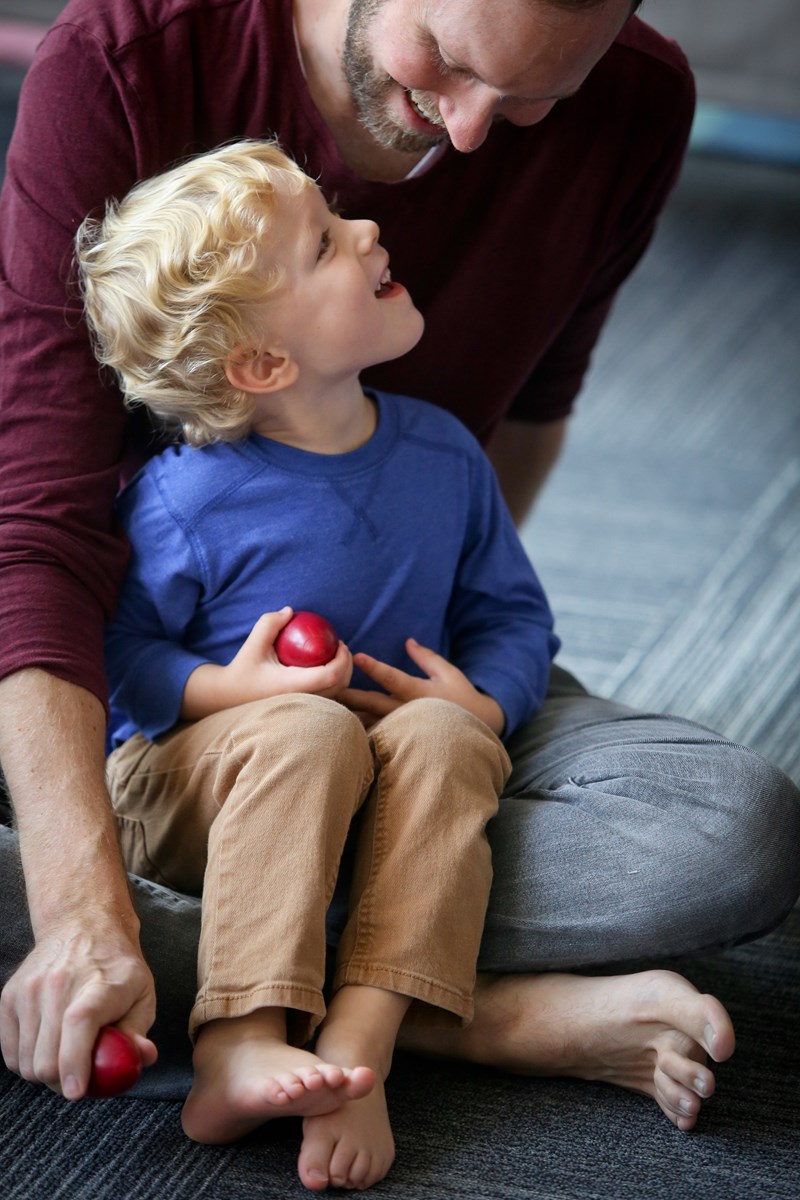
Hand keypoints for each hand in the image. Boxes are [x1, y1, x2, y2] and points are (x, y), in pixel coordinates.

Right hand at [0, 917, 157, 1099]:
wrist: (82, 926)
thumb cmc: (116, 967)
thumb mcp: (142, 993)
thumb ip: (138, 1031)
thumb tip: (141, 1058)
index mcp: (100, 984)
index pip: (80, 1023)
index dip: (75, 1062)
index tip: (77, 1090)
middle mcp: (59, 984)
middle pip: (47, 1056)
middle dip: (63, 1080)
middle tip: (79, 1075)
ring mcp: (30, 990)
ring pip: (26, 1062)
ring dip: (46, 1071)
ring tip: (66, 1053)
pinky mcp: (10, 996)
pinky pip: (10, 1054)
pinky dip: (26, 1061)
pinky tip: (47, 1046)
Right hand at [181, 607, 353, 718]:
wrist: (230, 695)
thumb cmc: (242, 669)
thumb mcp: (253, 643)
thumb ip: (270, 623)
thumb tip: (291, 611)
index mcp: (293, 685)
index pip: (330, 675)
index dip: (342, 659)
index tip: (340, 643)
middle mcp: (302, 700)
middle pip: (339, 686)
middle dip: (348, 665)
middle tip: (341, 647)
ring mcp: (303, 707)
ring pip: (336, 695)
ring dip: (343, 675)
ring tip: (336, 656)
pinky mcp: (302, 709)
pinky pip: (328, 697)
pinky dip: (334, 683)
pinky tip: (326, 667)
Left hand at [339, 639, 504, 735]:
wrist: (476, 730)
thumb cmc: (462, 698)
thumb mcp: (448, 673)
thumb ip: (426, 657)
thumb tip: (407, 641)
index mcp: (418, 691)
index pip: (392, 677)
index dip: (374, 667)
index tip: (356, 656)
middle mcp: (407, 710)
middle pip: (373, 702)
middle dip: (350, 695)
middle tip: (328, 687)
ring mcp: (403, 728)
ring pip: (371, 721)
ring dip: (350, 715)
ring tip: (325, 709)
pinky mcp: (401, 739)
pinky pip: (376, 735)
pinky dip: (359, 730)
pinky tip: (340, 728)